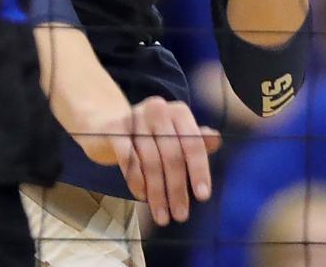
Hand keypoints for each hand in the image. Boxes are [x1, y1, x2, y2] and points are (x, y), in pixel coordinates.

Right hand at [81, 97, 219, 225]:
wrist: (109, 124)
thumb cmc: (151, 135)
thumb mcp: (175, 136)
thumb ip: (194, 141)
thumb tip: (216, 139)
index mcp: (177, 111)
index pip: (193, 142)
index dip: (199, 170)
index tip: (203, 196)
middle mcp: (157, 109)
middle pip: (172, 155)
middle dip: (177, 189)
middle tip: (180, 216)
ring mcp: (134, 117)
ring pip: (150, 162)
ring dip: (158, 194)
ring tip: (162, 216)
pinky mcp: (114, 129)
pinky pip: (129, 160)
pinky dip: (137, 182)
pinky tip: (142, 197)